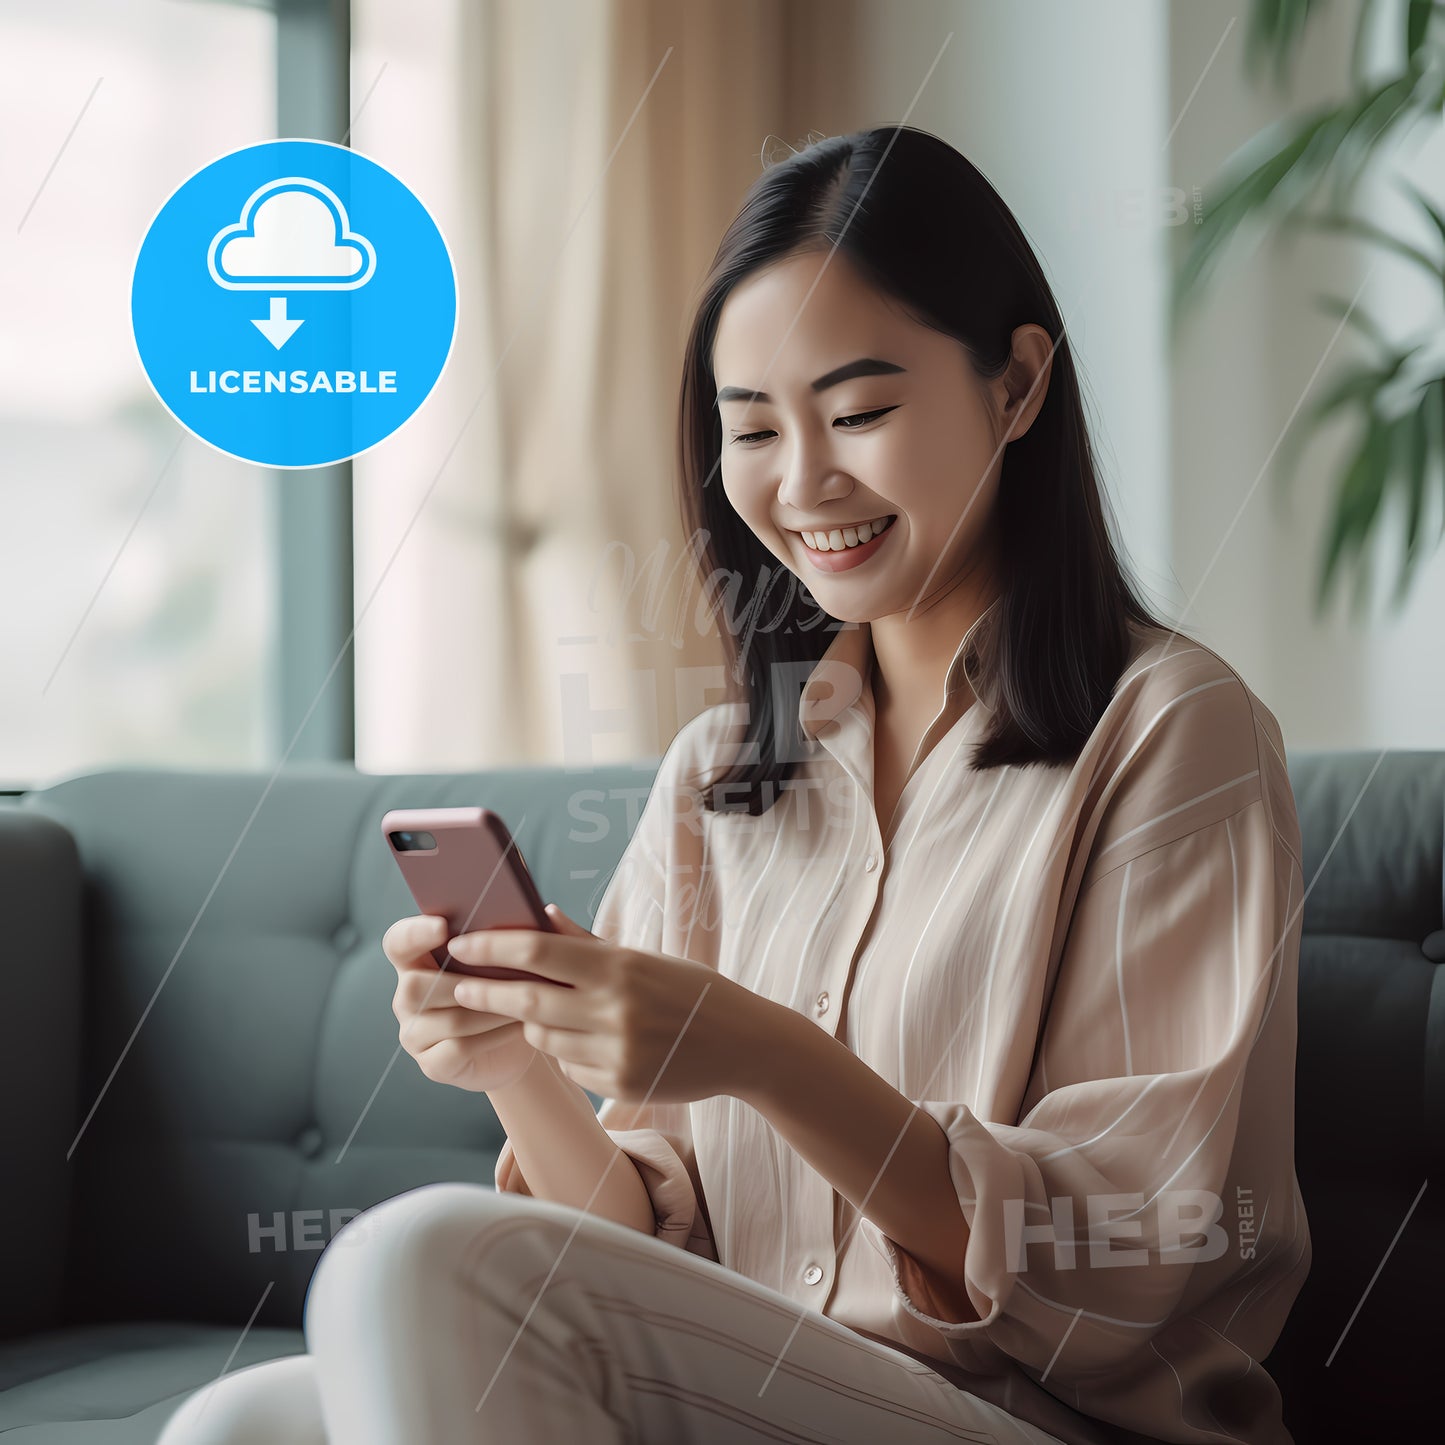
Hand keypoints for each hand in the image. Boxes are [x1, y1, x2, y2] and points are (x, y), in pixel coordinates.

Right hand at [382, 913, 539, 1092]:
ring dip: (491, 1008)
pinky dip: (494, 1035)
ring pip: (447, 1019)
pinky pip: (458, 1048)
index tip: (442, 926)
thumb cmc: (509, 989)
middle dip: (464, 981)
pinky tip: (519, 1026)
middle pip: (416, 986)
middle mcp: (407, 997)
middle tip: (507, 974)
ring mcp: (415, 1034)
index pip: (398, 942)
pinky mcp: (432, 1064)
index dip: (414, 933)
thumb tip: (545, 911)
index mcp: (416, 961)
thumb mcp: (507, 959)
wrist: (516, 1042)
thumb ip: (510, 934)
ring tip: (526, 999)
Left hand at [447, 904, 752, 1104]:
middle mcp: (614, 1010)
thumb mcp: (645, 959)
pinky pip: (569, 1067)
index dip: (491, 948)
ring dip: (532, 1023)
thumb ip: (589, 944)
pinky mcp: (619, 1085)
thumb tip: (543, 916)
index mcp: (619, 967)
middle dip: (485, 991)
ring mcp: (616, 1052)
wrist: (744, 1045)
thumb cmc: (691, 991)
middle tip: (455, 982)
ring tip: (541, 1010)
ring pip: (543, 1038)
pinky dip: (565, 1052)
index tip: (461, 944)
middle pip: (526, 1000)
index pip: (537, 953)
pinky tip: (587, 1040)